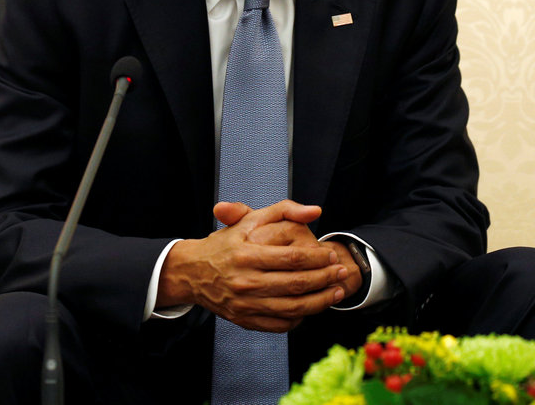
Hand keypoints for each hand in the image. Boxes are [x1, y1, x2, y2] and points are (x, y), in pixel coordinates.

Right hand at [156, 200, 348, 331]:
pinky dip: (301, 318)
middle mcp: (245, 281)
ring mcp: (245, 304)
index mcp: (246, 254)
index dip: (318, 258)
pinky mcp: (245, 320)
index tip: (331, 254)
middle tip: (341, 272)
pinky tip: (313, 307)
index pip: (293, 258)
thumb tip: (315, 211)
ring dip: (321, 301)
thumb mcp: (250, 219)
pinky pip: (281, 324)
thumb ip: (284, 210)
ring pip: (293, 307)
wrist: (192, 272)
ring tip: (337, 291)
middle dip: (326, 278)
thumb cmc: (226, 243)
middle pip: (297, 284)